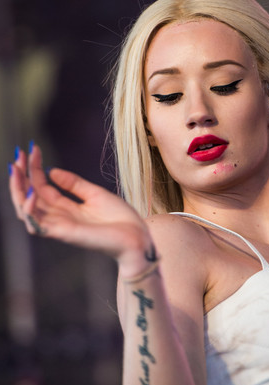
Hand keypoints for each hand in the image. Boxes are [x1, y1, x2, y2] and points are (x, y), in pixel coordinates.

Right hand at [9, 144, 154, 276]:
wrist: (137, 237)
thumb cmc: (120, 219)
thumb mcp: (95, 194)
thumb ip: (74, 184)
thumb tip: (51, 171)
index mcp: (66, 208)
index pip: (41, 186)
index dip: (34, 168)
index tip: (33, 147)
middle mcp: (59, 217)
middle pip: (30, 196)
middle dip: (21, 175)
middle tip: (19, 154)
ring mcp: (60, 226)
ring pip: (26, 211)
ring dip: (17, 190)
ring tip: (16, 169)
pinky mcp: (64, 234)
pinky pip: (37, 225)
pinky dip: (29, 209)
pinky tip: (30, 192)